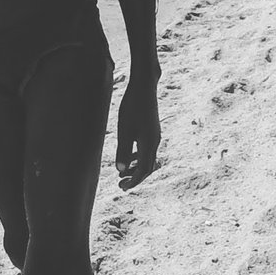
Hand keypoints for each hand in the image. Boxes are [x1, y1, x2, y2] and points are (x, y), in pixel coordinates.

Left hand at [114, 69, 159, 188]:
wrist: (144, 87)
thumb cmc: (132, 108)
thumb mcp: (124, 130)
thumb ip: (123, 151)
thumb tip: (120, 170)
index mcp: (149, 145)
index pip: (143, 170)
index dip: (133, 181)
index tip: (122, 187)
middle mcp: (155, 142)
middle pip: (147, 167)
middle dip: (135, 177)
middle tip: (121, 185)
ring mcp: (155, 135)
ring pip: (147, 158)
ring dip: (136, 167)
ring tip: (122, 173)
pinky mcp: (152, 129)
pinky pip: (147, 149)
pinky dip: (138, 156)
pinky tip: (128, 154)